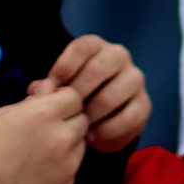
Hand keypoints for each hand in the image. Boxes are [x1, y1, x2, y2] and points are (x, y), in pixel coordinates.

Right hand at [0, 78, 91, 183]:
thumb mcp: (5, 112)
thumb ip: (35, 99)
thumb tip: (52, 87)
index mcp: (46, 113)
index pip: (75, 97)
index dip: (62, 101)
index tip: (52, 107)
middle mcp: (62, 136)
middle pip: (82, 120)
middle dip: (68, 121)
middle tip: (47, 129)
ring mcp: (67, 162)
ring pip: (82, 143)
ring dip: (69, 142)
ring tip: (42, 150)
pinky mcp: (67, 183)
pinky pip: (74, 165)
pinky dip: (63, 164)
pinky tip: (41, 167)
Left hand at [45, 29, 150, 158]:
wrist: (98, 122)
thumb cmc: (73, 99)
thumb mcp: (57, 90)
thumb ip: (46, 88)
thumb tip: (39, 89)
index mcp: (96, 46)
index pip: (82, 47)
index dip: (64, 67)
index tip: (53, 87)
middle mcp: (119, 57)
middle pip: (98, 69)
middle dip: (77, 94)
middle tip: (65, 112)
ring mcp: (135, 79)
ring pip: (112, 94)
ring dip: (91, 114)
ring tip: (77, 126)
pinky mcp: (145, 104)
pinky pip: (128, 118)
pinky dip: (107, 131)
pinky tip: (92, 137)